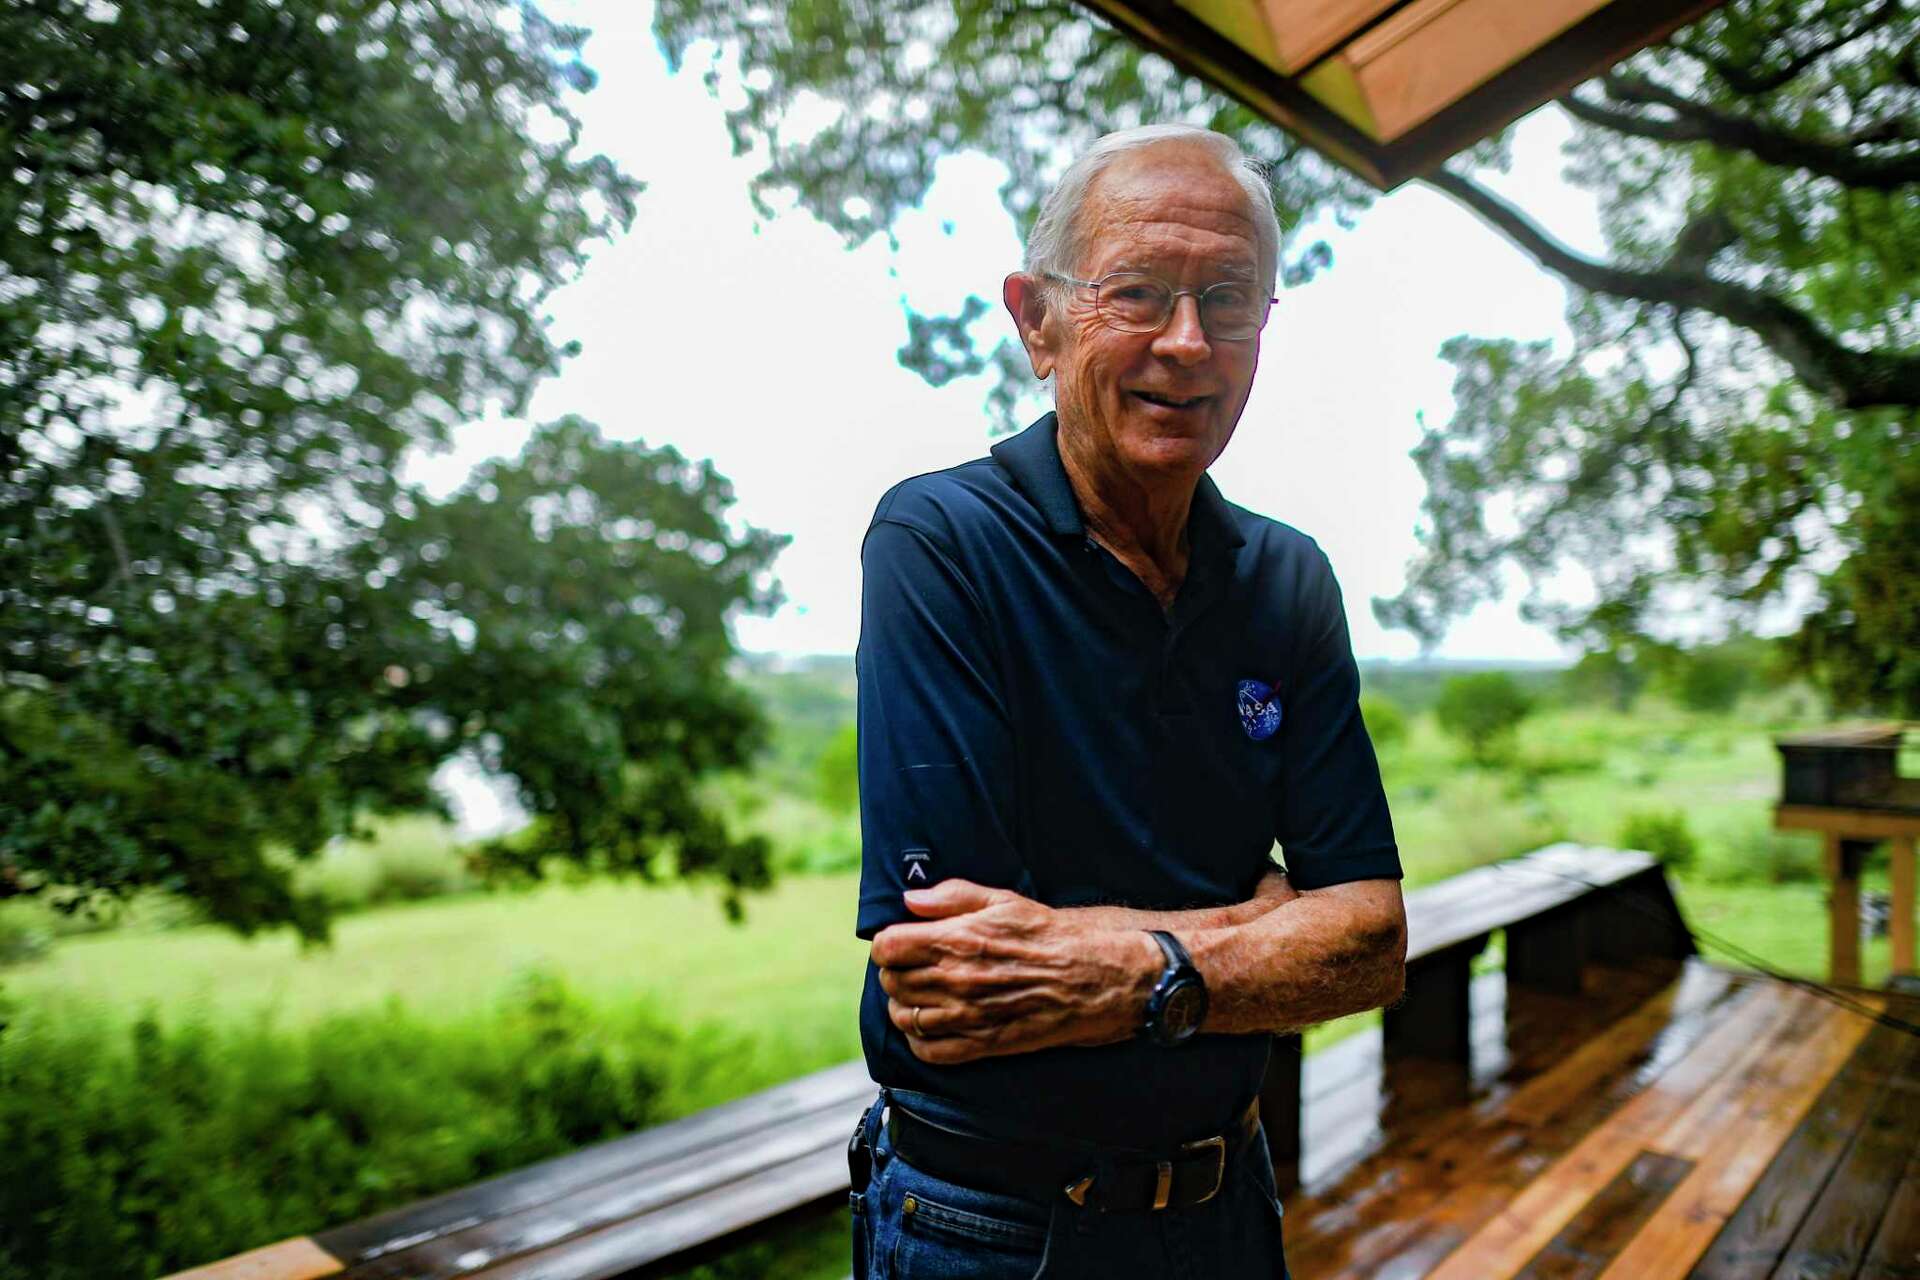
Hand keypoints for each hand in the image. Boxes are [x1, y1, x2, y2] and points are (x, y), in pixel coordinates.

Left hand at [870, 879, 1160, 1064]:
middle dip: (895, 973)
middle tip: (912, 967)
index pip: (887, 946)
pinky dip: (920, 1040)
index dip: (888, 944)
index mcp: (955, 940)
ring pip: (904, 1018)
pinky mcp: (981, 1044)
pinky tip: (933, 1025)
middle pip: (891, 982)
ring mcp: (965, 1016)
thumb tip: (909, 900)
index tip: (900, 943)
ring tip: (922, 995)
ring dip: (905, 1005)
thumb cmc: (1046, 935)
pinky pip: (928, 1051)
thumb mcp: (1001, 901)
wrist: (1088, 977)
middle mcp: (954, 980)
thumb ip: (951, 897)